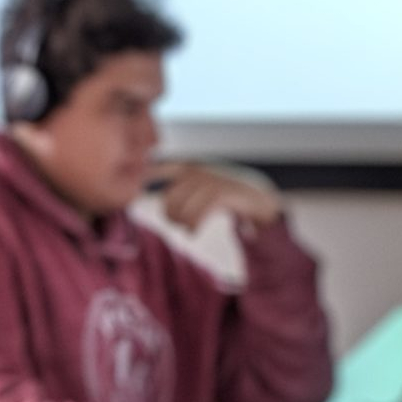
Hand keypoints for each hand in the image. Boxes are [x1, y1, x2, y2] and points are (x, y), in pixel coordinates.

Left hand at [150, 162, 282, 232]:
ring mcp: (214, 180)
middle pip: (170, 196)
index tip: (141, 181)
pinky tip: (193, 232)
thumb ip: (184, 192)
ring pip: (184, 206)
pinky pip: (201, 210)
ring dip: (182, 222)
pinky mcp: (226, 193)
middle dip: (170, 213)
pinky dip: (194, 225)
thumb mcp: (203, 190)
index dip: (152, 173)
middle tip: (179, 223)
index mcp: (194, 169)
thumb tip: (160, 198)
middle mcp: (202, 171)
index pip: (167, 168)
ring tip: (188, 228)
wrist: (261, 200)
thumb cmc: (228, 198)